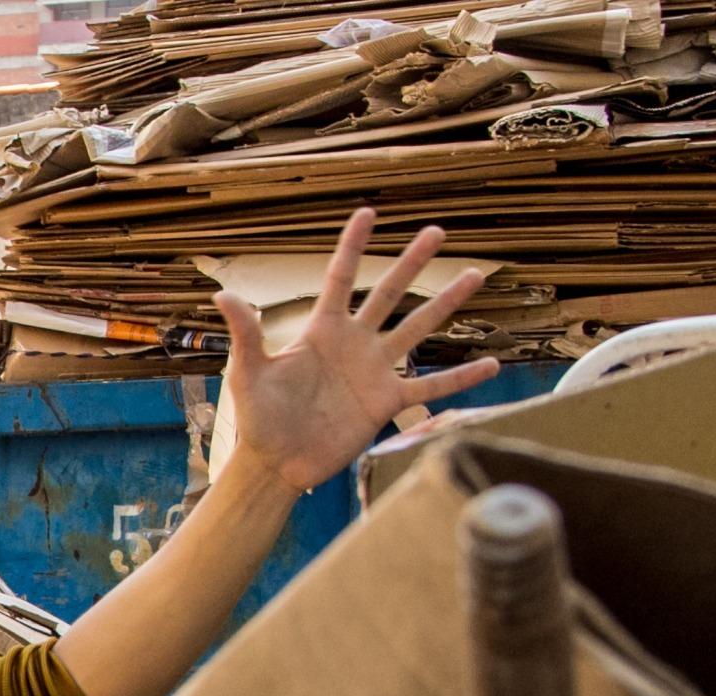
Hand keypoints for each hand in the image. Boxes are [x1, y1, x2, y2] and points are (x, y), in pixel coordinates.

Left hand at [214, 208, 502, 495]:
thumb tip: (223, 294)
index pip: (341, 278)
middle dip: (412, 262)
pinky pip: (431, 387)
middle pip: (389, 294)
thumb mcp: (249, 372)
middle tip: (436, 231)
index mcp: (322, 330)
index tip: (368, 212)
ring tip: (474, 276)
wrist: (277, 464)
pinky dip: (461, 378)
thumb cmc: (259, 418)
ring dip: (446, 303)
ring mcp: (375, 372)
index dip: (353, 246)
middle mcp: (354, 344)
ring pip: (418, 330)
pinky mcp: (387, 403)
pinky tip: (493, 365)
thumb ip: (245, 333)